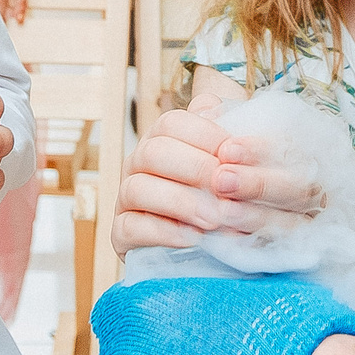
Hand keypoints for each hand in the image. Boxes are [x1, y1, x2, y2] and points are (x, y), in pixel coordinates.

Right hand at [113, 93, 324, 253]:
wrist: (207, 248)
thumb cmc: (222, 196)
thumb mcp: (231, 163)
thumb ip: (226, 133)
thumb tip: (214, 106)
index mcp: (162, 139)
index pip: (172, 123)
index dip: (204, 136)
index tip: (233, 155)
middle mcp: (138, 164)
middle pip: (153, 151)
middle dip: (194, 168)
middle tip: (226, 188)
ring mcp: (126, 198)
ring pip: (138, 188)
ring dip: (180, 202)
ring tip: (214, 219)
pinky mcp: (121, 234)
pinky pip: (130, 227)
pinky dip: (163, 232)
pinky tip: (193, 238)